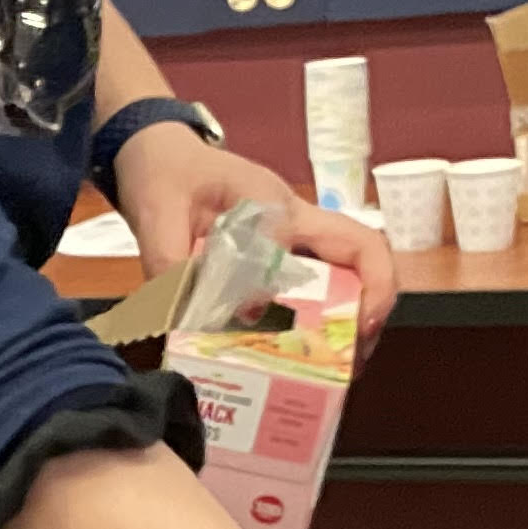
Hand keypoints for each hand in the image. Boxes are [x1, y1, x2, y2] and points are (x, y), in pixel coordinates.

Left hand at [108, 123, 398, 340]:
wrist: (157, 157)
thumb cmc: (163, 173)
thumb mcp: (155, 211)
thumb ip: (168, 257)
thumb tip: (192, 312)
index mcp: (269, 200)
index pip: (299, 237)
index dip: (294, 280)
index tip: (283, 316)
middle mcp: (296, 220)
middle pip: (362, 253)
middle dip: (371, 303)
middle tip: (355, 356)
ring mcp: (293, 241)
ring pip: (348, 276)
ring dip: (351, 321)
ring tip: (339, 371)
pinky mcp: (279, 260)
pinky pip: (313, 293)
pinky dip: (314, 328)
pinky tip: (297, 363)